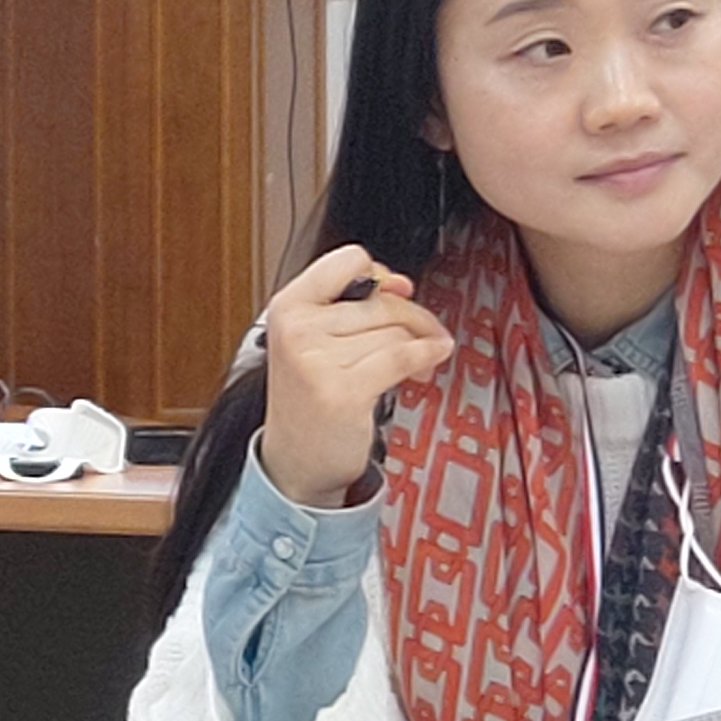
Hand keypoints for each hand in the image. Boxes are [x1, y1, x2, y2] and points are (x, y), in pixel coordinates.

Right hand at [254, 243, 454, 506]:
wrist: (295, 461)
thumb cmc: (310, 398)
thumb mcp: (314, 340)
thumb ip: (350, 306)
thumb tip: (401, 283)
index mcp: (287, 307)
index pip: (347, 260)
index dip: (379, 274)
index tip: (393, 293)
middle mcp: (297, 329)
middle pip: (382, 301)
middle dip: (413, 318)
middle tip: (423, 336)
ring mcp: (316, 361)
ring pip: (395, 331)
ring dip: (419, 344)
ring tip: (419, 364)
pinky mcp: (343, 391)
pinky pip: (401, 357)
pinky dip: (426, 356)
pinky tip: (432, 362)